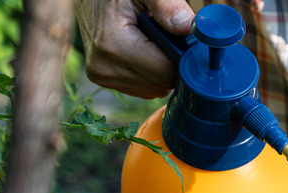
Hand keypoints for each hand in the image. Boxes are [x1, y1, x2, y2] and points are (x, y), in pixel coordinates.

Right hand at [75, 0, 194, 97]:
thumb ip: (166, 6)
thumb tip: (186, 28)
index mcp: (112, 43)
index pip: (166, 71)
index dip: (183, 58)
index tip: (186, 42)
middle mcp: (103, 65)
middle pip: (161, 83)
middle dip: (172, 63)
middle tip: (170, 39)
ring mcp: (101, 75)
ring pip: (154, 89)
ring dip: (162, 70)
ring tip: (154, 43)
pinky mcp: (103, 79)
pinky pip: (143, 88)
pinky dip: (151, 74)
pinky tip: (145, 52)